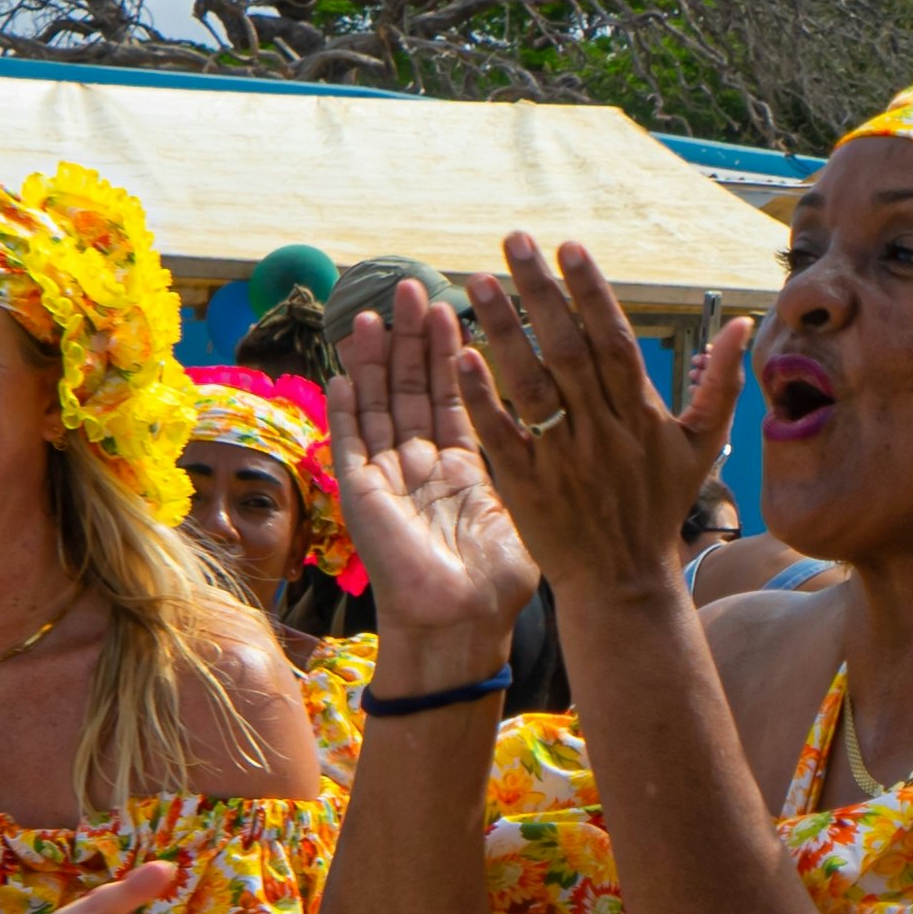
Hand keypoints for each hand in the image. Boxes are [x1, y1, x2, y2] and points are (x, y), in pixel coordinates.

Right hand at [327, 280, 546, 654]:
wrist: (464, 624)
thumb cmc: (497, 581)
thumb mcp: (518, 511)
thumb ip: (527, 469)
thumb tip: (566, 437)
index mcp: (460, 467)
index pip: (452, 397)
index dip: (450, 354)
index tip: (454, 308)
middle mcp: (420, 465)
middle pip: (411, 390)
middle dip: (410, 340)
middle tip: (412, 289)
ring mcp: (388, 477)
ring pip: (378, 406)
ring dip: (374, 360)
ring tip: (375, 314)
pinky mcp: (362, 495)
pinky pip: (353, 443)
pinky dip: (348, 406)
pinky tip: (346, 370)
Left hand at [470, 236, 748, 599]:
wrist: (624, 581)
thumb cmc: (659, 508)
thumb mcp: (702, 447)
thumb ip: (722, 383)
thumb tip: (742, 324)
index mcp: (642, 417)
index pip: (615, 342)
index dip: (592, 292)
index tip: (569, 247)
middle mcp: (603, 433)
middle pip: (569, 351)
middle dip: (542, 292)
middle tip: (514, 240)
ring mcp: (563, 459)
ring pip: (532, 385)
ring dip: (504, 330)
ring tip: (480, 281)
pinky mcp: (526, 486)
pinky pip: (501, 434)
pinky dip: (482, 396)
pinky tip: (460, 354)